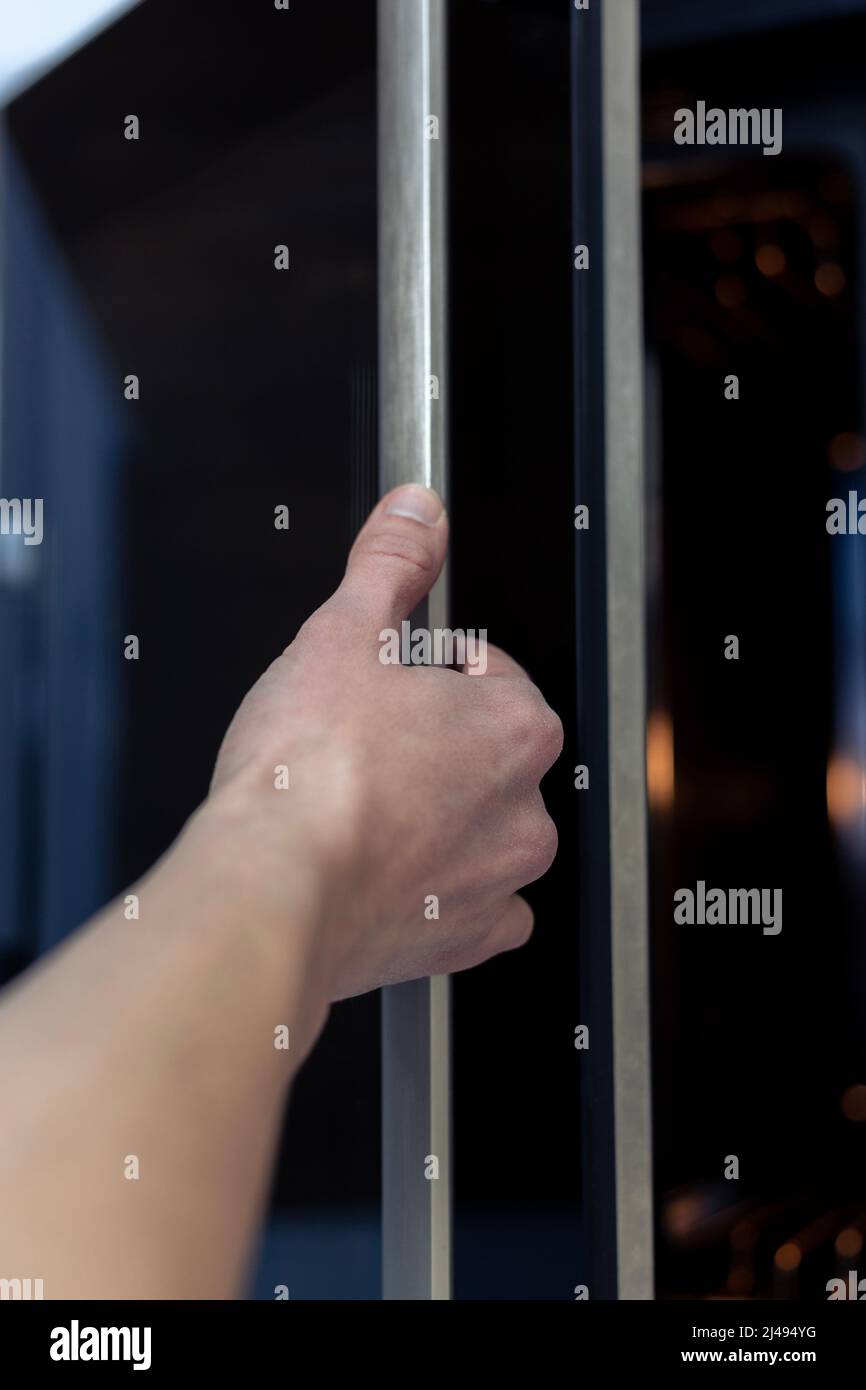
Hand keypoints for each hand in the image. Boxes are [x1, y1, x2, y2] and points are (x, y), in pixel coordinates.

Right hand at [208, 485, 562, 1002]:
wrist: (273, 890)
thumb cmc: (307, 773)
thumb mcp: (344, 632)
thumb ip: (392, 561)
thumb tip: (417, 510)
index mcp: (514, 724)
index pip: (489, 671)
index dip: (432, 666)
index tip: (390, 678)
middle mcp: (525, 807)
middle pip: (488, 753)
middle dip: (437, 742)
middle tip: (368, 744)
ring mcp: (500, 878)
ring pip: (489, 832)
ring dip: (444, 817)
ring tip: (371, 810)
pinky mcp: (465, 938)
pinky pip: (479, 910)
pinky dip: (446, 893)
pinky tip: (395, 874)